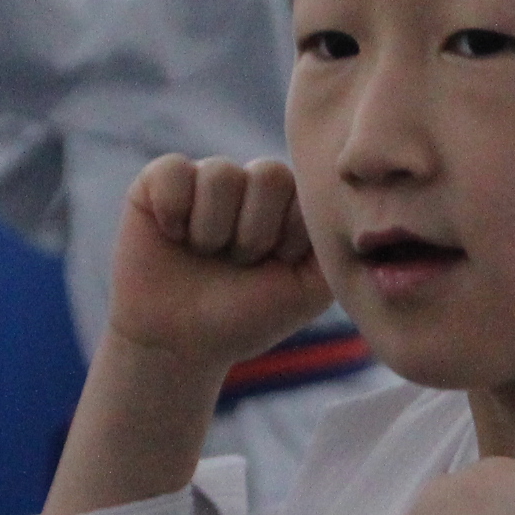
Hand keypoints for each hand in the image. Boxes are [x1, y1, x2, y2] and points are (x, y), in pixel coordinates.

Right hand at [106, 154, 332, 371]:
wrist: (179, 344)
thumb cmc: (245, 317)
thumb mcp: (308, 289)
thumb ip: (336, 247)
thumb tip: (356, 212)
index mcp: (288, 204)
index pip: (304, 190)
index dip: (289, 236)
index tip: (275, 267)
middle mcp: (249, 185)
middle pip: (270, 174)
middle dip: (254, 234)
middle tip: (237, 263)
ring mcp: (204, 179)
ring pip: (221, 173)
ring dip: (213, 230)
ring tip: (205, 253)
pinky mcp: (158, 181)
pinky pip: (173, 170)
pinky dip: (173, 212)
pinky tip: (173, 237)